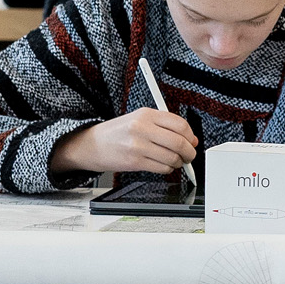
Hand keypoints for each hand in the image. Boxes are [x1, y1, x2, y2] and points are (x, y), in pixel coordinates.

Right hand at [50, 108, 197, 176]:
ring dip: (178, 162)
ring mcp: (138, 145)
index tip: (192, 141)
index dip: (191, 135)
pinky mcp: (134, 161)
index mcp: (146, 114)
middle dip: (189, 152)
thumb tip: (189, 138)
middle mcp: (142, 128)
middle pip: (179, 142)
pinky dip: (168, 169)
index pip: (180, 124)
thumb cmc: (116, 132)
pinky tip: (164, 166)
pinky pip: (161, 167)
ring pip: (172, 157)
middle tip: (189, 155)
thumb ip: (163, 125)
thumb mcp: (138, 119)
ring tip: (176, 161)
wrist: (91, 145)